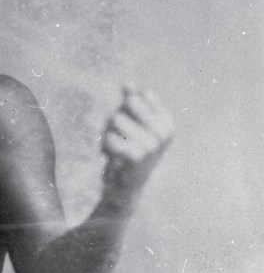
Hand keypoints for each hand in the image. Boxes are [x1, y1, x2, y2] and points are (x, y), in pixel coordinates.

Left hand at [101, 86, 174, 200]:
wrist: (124, 189)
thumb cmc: (127, 155)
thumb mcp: (131, 126)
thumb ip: (131, 102)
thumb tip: (128, 83)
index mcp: (167, 124)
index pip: (138, 96)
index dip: (125, 110)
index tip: (128, 130)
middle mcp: (164, 133)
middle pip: (126, 105)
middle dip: (114, 119)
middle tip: (117, 139)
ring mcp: (153, 144)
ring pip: (115, 120)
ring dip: (107, 134)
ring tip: (114, 150)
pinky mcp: (138, 156)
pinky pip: (111, 137)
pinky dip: (104, 146)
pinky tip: (109, 157)